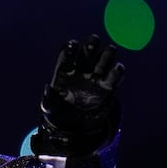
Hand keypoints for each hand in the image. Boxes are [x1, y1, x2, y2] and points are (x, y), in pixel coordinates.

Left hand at [30, 35, 124, 155]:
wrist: (74, 127)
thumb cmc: (58, 113)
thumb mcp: (50, 107)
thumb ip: (49, 98)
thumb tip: (48, 87)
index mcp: (64, 72)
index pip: (67, 57)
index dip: (70, 50)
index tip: (72, 44)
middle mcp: (80, 71)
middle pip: (87, 54)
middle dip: (90, 46)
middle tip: (93, 40)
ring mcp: (94, 78)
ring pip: (102, 62)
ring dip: (106, 55)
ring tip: (109, 50)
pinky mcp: (107, 88)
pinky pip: (114, 78)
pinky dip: (117, 73)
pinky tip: (118, 68)